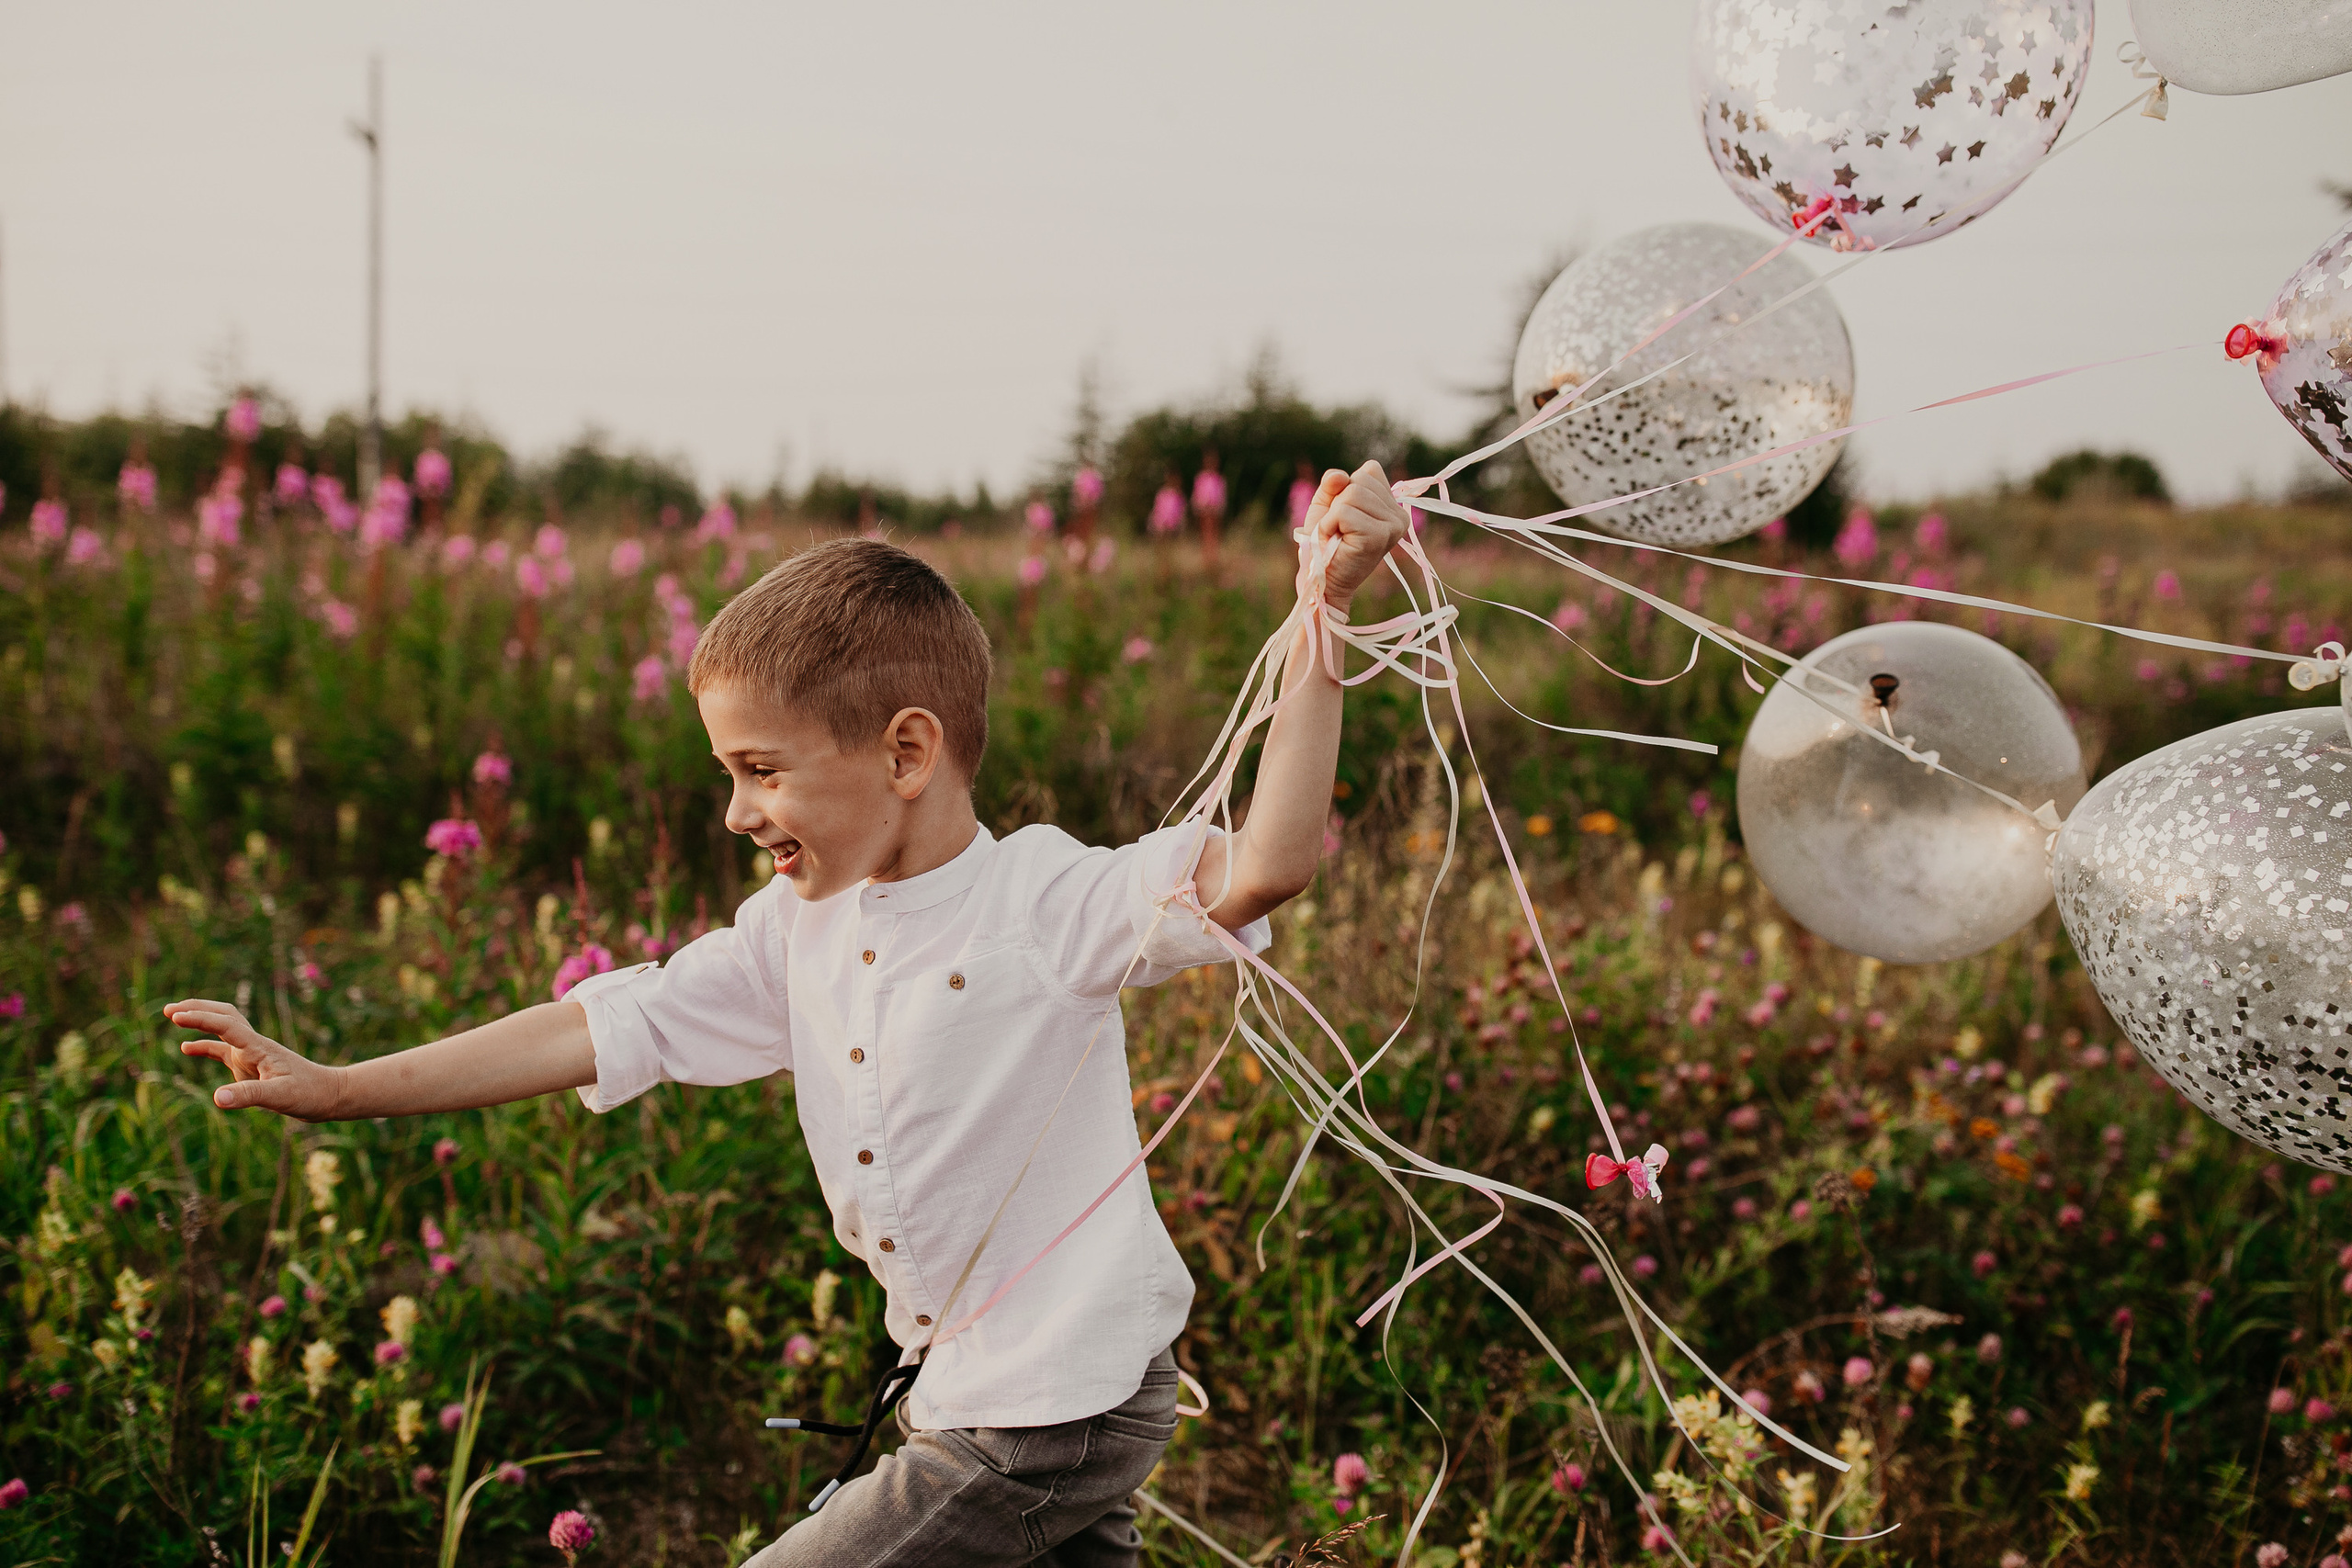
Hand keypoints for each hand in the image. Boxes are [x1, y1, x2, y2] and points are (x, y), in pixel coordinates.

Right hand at [167, 999, 345, 1120]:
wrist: (329, 1094)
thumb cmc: (309, 1093)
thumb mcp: (279, 1096)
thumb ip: (248, 1095)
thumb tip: (216, 1099)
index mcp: (258, 1047)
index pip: (226, 1024)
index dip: (201, 1019)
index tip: (176, 1016)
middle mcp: (253, 1045)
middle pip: (224, 1015)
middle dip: (197, 1009)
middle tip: (169, 1009)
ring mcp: (251, 1054)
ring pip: (222, 1028)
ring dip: (200, 1020)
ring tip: (173, 1016)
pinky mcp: (250, 1065)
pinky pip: (222, 1050)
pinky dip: (204, 1046)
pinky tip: (186, 1048)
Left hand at [1299, 460, 1411, 612]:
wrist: (1324, 580)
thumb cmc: (1326, 543)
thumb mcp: (1326, 505)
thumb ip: (1332, 484)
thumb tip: (1340, 475)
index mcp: (1393, 506)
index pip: (1370, 470)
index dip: (1347, 488)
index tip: (1345, 516)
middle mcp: (1399, 516)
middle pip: (1360, 481)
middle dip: (1339, 502)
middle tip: (1340, 529)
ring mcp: (1393, 526)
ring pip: (1352, 493)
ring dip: (1333, 515)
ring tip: (1339, 535)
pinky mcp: (1379, 536)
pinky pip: (1344, 511)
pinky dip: (1330, 524)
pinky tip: (1337, 540)